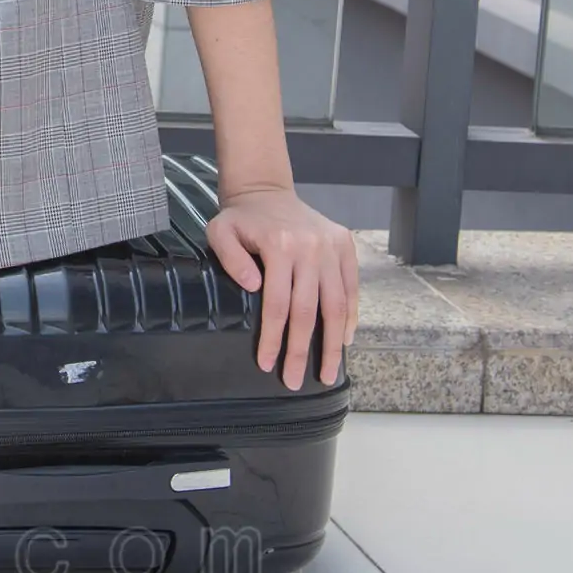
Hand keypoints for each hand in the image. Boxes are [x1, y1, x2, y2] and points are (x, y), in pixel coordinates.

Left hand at [205, 186, 358, 389]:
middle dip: (302, 351)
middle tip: (295, 381)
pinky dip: (350, 317)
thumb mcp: (220, 231)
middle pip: (309, 311)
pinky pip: (351, 288)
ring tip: (328, 373)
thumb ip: (230, 258)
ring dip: (333, 343)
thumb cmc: (241, 219)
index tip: (268, 365)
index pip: (278, 305)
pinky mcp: (346, 245)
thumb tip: (254, 287)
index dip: (274, 339)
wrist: (266, 191)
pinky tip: (343, 341)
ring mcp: (332, 246)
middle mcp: (311, 247)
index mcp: (280, 245)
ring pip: (336, 305)